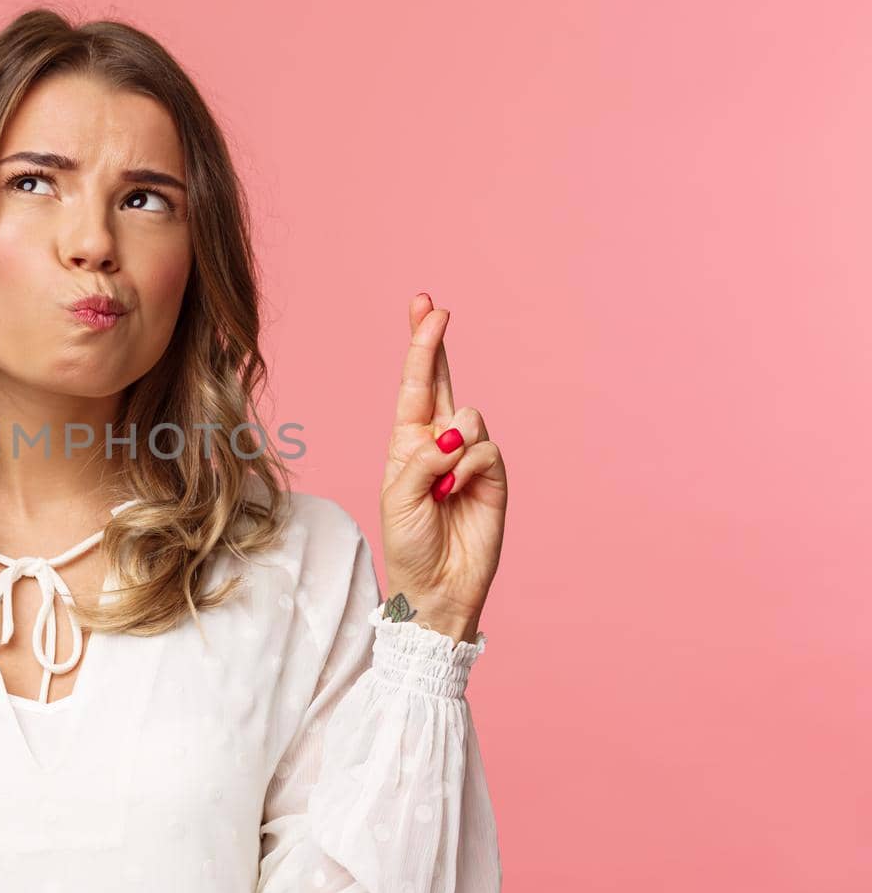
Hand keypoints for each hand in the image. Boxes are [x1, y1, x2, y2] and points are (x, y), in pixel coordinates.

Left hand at [378, 292, 507, 640]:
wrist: (436, 586)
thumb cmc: (408, 543)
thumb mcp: (399, 496)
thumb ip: (422, 457)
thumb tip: (456, 431)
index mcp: (407, 442)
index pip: (415, 384)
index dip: (421, 345)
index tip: (425, 307)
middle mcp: (437, 442)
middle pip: (441, 380)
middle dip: (435, 342)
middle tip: (433, 306)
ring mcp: (467, 457)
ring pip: (469, 418)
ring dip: (452, 446)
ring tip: (440, 487)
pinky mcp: (493, 476)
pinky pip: (485, 449)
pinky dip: (469, 467)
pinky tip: (456, 492)